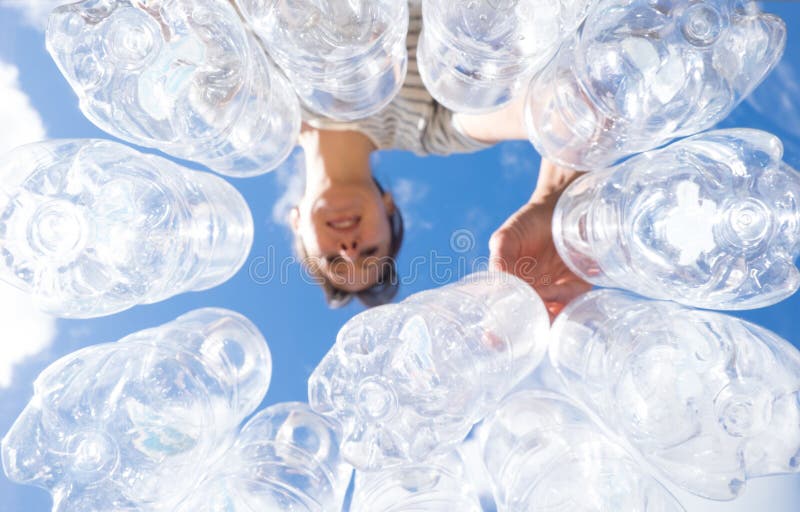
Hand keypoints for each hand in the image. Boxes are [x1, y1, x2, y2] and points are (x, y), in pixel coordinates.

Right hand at [489, 162, 590, 319]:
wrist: (560, 206)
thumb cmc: (528, 223)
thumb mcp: (506, 238)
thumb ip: (499, 258)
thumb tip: (498, 280)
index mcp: (514, 287)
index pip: (505, 312)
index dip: (498, 328)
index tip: (489, 339)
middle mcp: (534, 294)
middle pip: (529, 319)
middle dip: (523, 329)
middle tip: (514, 332)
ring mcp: (556, 292)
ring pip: (550, 315)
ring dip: (544, 317)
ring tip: (536, 308)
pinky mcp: (578, 286)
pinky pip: (569, 300)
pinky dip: (561, 300)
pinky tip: (552, 296)